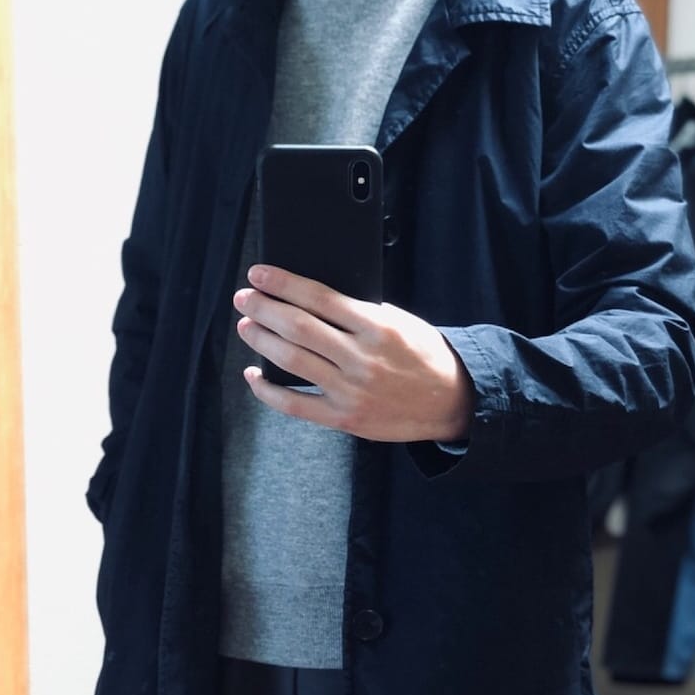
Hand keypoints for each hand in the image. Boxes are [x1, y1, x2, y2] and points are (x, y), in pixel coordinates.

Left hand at [233, 264, 474, 442]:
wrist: (451, 402)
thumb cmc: (424, 356)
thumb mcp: (400, 322)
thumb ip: (360, 312)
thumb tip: (311, 299)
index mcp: (377, 327)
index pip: (318, 298)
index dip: (282, 283)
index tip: (258, 275)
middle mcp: (361, 359)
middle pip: (298, 328)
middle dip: (264, 309)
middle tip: (244, 298)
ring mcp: (351, 391)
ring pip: (292, 362)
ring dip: (262, 341)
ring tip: (247, 326)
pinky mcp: (345, 419)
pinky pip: (296, 405)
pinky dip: (268, 390)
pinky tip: (254, 375)